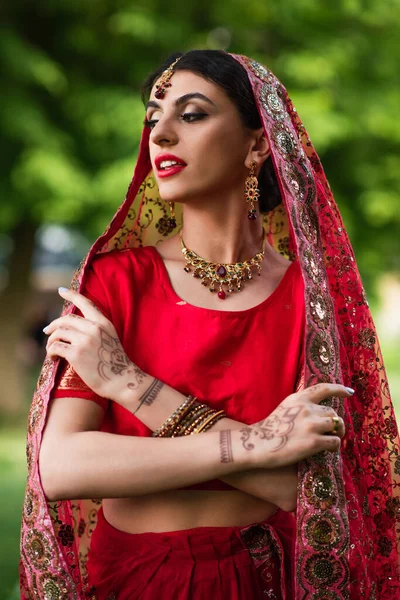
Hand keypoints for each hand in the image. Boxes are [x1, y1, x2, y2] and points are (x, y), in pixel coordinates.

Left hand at [44, 288, 146, 405]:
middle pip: (65, 319)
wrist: (120, 380)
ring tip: (52, 350)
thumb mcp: (110, 338)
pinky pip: (55, 347)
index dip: (71, 295)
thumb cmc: (115, 363)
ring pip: (58, 333)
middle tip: (47, 331)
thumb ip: (96, 328)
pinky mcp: (76, 354)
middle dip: (53, 325)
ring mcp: (84, 340)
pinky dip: (50, 352)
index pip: (85, 303)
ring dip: (51, 341)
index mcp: (103, 323)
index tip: (61, 291)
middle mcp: (93, 328)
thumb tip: (74, 326)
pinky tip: (53, 359)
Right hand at [237, 383, 349, 468]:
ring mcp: (310, 425)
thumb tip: (320, 412)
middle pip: (332, 412)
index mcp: (298, 398)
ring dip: (338, 433)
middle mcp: (306, 408)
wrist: (257, 445)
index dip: (339, 389)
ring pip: (337, 425)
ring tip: (331, 440)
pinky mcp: (313, 442)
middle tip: (333, 431)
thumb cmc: (269, 430)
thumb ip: (300, 406)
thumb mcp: (284, 408)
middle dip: (335, 422)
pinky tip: (328, 449)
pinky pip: (335, 441)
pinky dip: (334, 446)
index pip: (323, 388)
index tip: (349, 393)